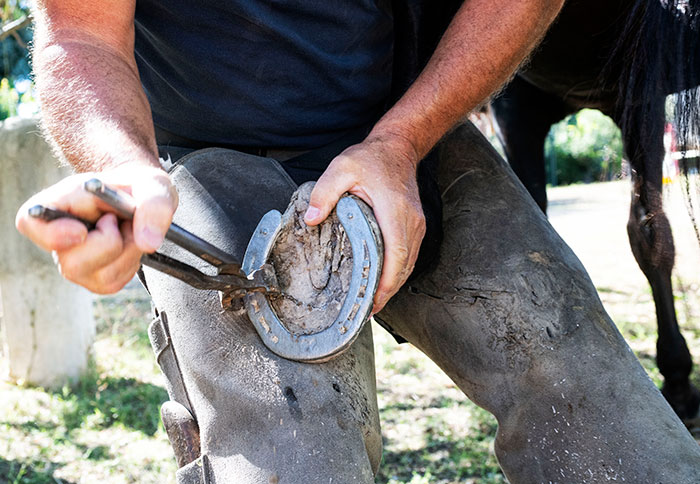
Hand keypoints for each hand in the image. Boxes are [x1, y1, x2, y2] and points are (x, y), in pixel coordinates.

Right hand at [15, 162, 177, 293]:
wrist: (144, 201)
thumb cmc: (139, 188)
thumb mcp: (154, 185)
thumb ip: (153, 206)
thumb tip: (148, 244)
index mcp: (58, 203)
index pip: (29, 223)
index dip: (52, 234)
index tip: (82, 230)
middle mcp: (59, 238)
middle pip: (73, 264)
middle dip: (111, 243)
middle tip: (120, 220)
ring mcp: (75, 263)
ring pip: (101, 276)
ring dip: (127, 252)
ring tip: (128, 230)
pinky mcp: (94, 279)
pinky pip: (115, 282)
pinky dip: (131, 264)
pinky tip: (129, 245)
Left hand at [304, 135, 425, 312]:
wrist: (397, 148)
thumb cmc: (370, 159)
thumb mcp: (341, 168)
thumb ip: (324, 192)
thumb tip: (311, 219)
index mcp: (394, 210)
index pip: (396, 254)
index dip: (386, 281)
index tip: (374, 300)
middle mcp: (411, 221)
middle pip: (404, 266)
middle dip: (387, 291)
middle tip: (367, 311)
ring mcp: (416, 225)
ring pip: (408, 264)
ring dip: (393, 285)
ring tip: (373, 303)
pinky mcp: (415, 226)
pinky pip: (409, 256)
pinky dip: (397, 273)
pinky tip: (383, 283)